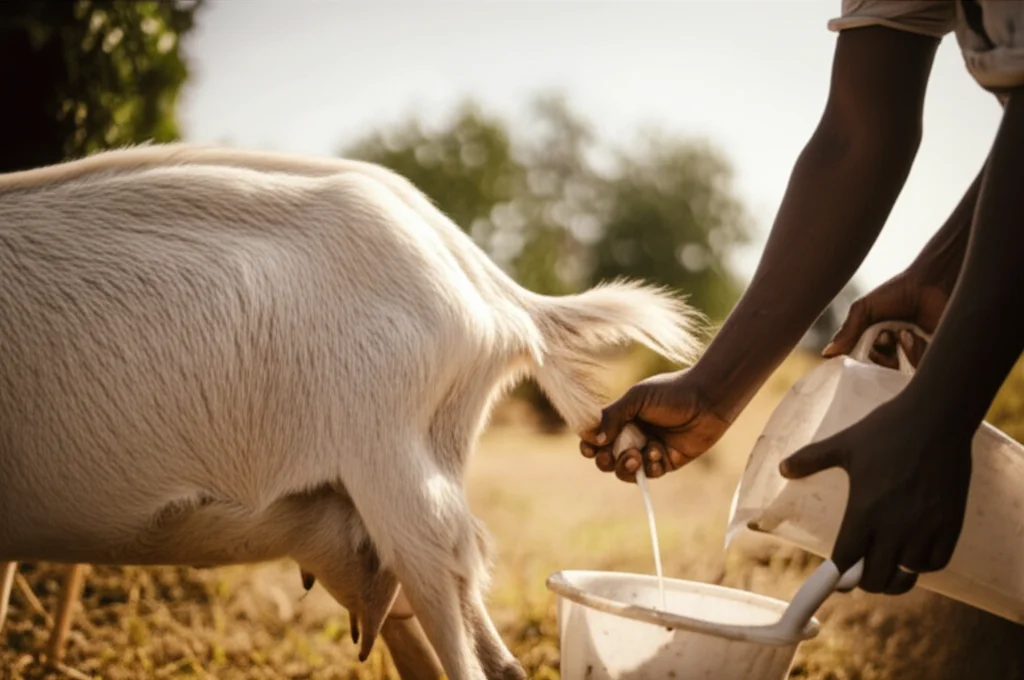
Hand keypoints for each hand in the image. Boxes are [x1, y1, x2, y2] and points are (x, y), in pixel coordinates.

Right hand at [578, 369, 729, 482]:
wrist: (707, 400)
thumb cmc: (672, 393)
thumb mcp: (637, 398)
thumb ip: (614, 416)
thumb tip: (594, 439)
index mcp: (621, 419)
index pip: (597, 437)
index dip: (590, 445)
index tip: (591, 447)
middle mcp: (632, 436)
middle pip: (607, 459)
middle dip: (605, 461)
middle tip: (609, 456)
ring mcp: (647, 450)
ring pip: (625, 471)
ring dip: (625, 467)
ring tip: (636, 456)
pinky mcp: (666, 462)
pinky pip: (649, 473)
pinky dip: (650, 466)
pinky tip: (659, 452)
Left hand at [779, 394, 972, 594]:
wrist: (936, 417)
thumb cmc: (886, 429)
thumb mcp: (843, 444)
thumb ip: (811, 459)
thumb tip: (782, 468)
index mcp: (864, 511)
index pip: (846, 560)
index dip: (837, 574)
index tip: (834, 577)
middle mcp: (895, 526)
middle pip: (876, 578)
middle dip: (863, 580)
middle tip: (859, 572)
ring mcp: (925, 528)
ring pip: (907, 576)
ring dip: (893, 578)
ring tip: (885, 569)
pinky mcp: (950, 524)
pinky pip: (936, 562)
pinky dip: (923, 567)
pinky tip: (913, 557)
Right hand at [824, 272, 948, 368]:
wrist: (933, 281)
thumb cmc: (899, 291)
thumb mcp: (864, 308)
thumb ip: (847, 331)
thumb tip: (826, 353)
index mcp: (875, 340)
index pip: (861, 362)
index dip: (859, 357)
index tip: (862, 345)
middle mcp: (894, 351)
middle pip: (878, 371)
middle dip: (879, 356)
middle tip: (885, 336)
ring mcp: (913, 356)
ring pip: (897, 373)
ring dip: (897, 353)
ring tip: (903, 333)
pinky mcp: (932, 359)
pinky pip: (918, 371)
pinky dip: (912, 353)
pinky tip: (913, 336)